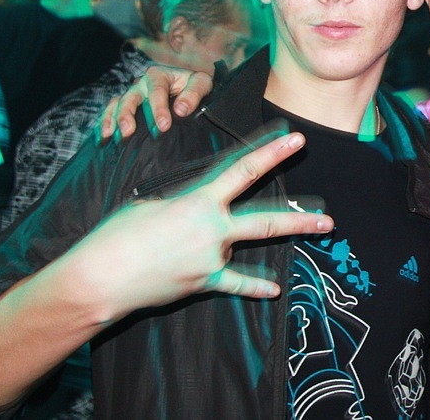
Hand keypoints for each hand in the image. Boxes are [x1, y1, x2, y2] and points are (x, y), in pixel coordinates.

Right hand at [66, 131, 333, 320]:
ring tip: (319, 232)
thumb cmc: (118, 234)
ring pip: (255, 245)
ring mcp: (211, 256)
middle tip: (329, 218)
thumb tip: (200, 205)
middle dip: (300, 217)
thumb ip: (185, 202)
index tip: (295, 139)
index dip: (271, 152)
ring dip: (290, 238)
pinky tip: (275, 290)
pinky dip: (254, 286)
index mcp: (199, 201)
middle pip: (265, 219)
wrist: (100, 277)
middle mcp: (212, 228)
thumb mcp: (152, 203)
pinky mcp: (203, 281)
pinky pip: (235, 283)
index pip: (243, 170)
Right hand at [99, 65, 212, 140]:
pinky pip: (110, 111)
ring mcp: (132, 94)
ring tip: (110, 136)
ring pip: (117, 104)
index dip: (158, 109)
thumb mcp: (201, 83)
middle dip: (127, 115)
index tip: (163, 126)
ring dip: (112, 120)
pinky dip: (105, 123)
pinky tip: (102, 137)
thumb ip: (194, 93)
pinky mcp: (126, 104)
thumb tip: (181, 110)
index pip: (156, 91)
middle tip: (128, 132)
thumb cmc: (194, 85)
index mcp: (159, 75)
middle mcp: (142, 83)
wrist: (188, 85)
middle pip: (130, 97)